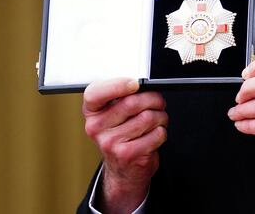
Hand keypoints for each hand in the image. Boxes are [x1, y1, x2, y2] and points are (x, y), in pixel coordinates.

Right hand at [82, 78, 167, 213]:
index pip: (96, 93)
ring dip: (160, 117)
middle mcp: (96, 127)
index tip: (134, 84)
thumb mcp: (114, 114)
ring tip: (155, 122)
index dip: (117, 85)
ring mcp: (110, 142)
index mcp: (92, 112)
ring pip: (149, 117)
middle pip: (133, 102)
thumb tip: (144, 86)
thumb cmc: (122, 136)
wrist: (122, 170)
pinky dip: (162, 132)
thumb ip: (123, 97)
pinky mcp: (127, 154)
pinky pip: (157, 133)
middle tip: (157, 104)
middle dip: (154, 100)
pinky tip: (153, 136)